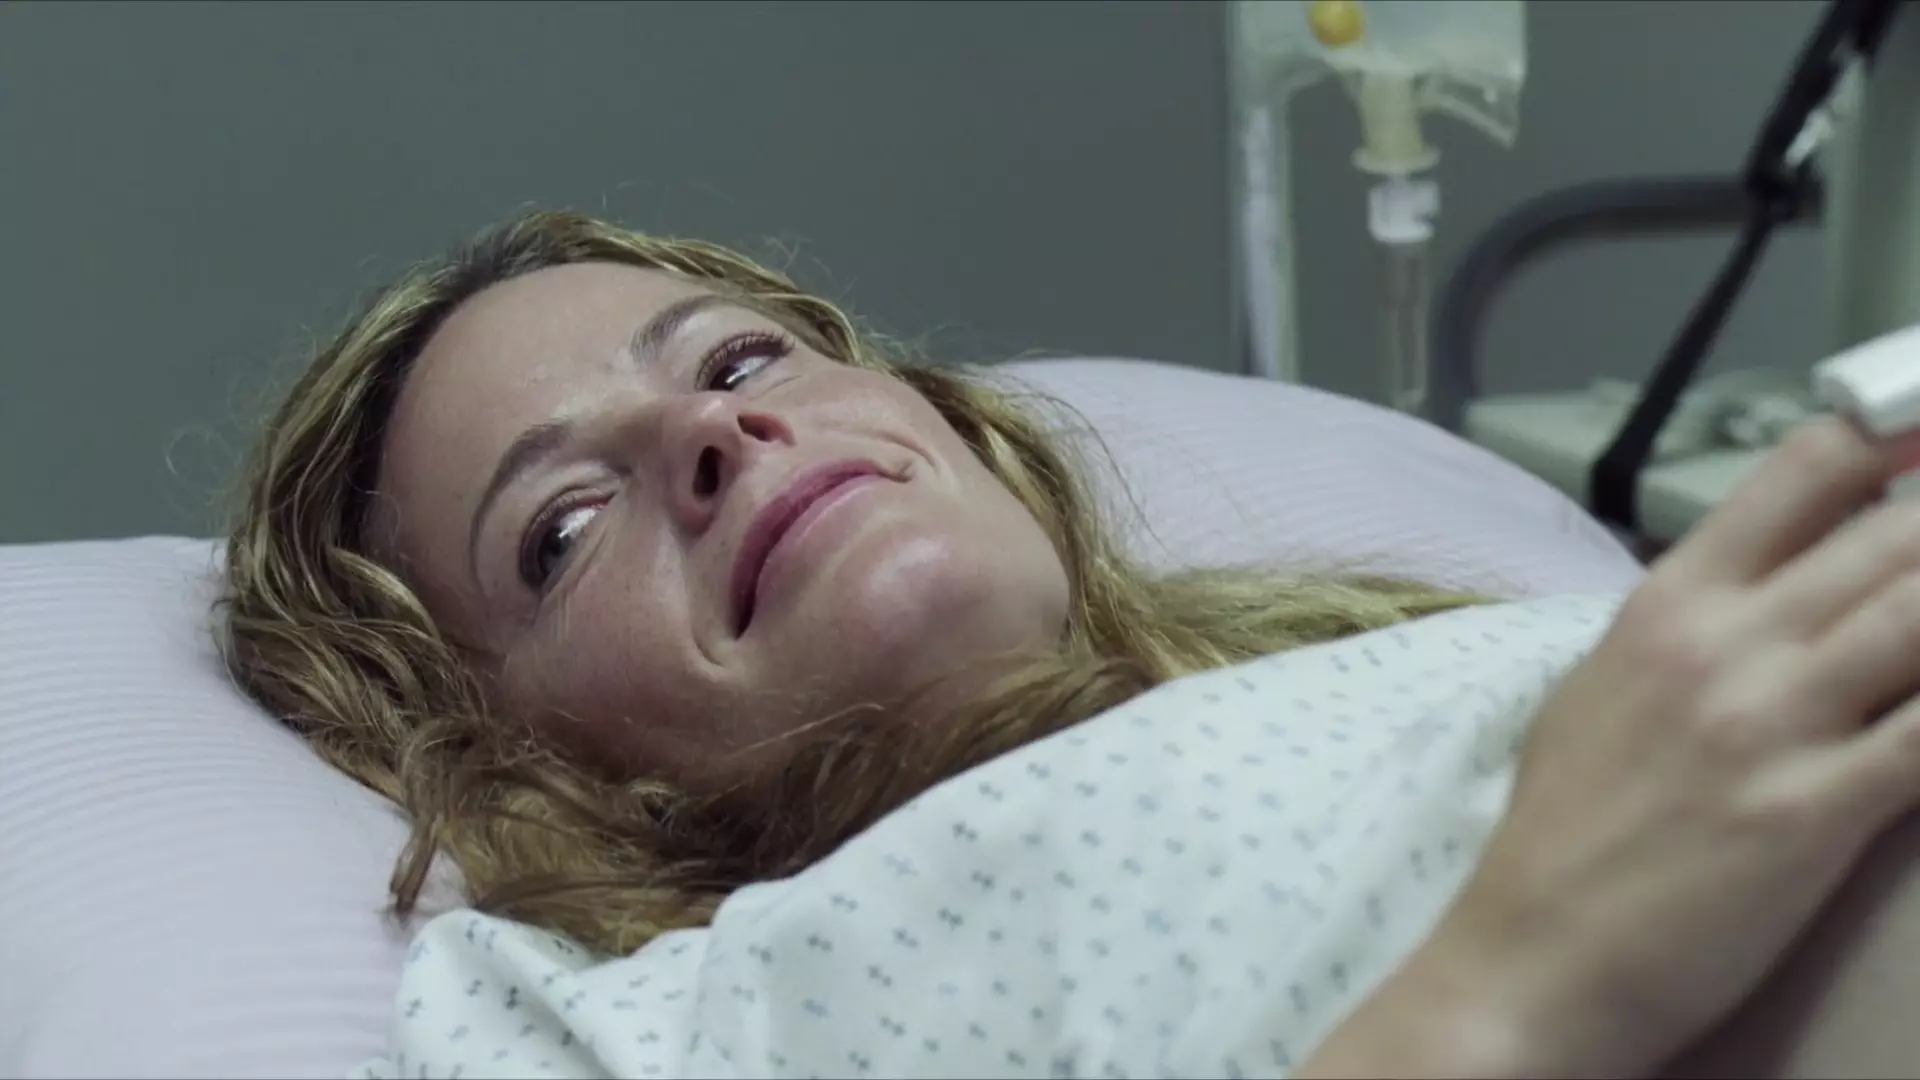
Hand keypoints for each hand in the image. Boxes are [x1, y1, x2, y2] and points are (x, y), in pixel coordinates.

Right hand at [1431, 417, 1919, 1075]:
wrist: (1533, 955)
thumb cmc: (1562, 829)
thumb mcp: (1600, 689)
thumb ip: (1688, 628)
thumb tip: (1775, 586)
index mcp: (1669, 600)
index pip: (1807, 470)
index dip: (1898, 446)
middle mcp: (1725, 640)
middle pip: (1901, 534)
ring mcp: (1773, 723)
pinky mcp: (1817, 812)